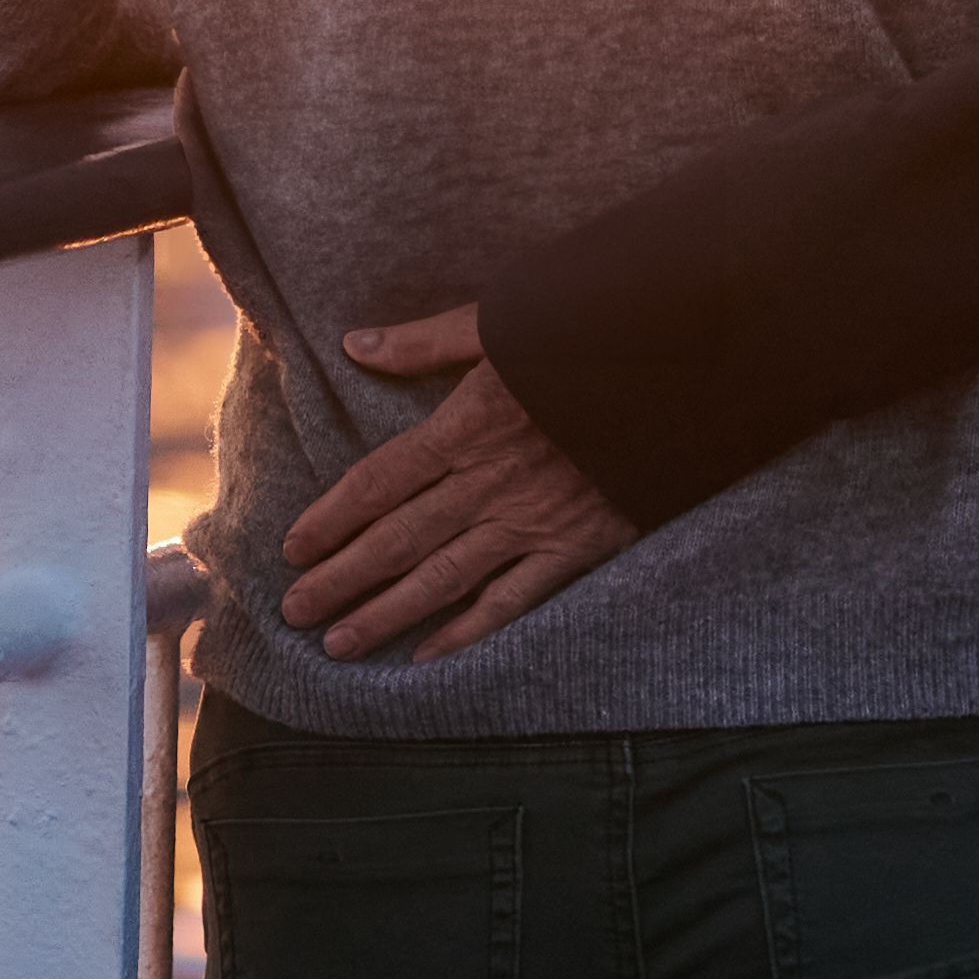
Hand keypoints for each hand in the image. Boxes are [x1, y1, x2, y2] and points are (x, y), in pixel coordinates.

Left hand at [289, 310, 642, 659]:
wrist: (685, 367)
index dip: (331, 518)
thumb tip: (357, 344)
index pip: (378, 482)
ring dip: (385, 613)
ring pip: (442, 578)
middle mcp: (489, 482)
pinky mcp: (579, 547)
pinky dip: (468, 632)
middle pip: (397, 538)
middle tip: (293, 611)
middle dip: (340, 578)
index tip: (292, 549)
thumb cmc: (590, 336)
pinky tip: (428, 657)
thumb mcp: (501, 321)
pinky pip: (512, 601)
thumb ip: (425, 342)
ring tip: (339, 643)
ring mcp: (533, 521)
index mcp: (465, 425)